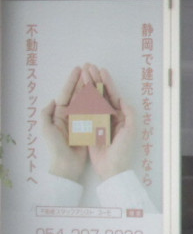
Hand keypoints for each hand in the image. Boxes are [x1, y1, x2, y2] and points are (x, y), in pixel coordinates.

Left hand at [41, 66, 89, 182]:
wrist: (67, 165)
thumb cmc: (56, 148)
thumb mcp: (46, 130)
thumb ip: (46, 113)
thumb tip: (54, 99)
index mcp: (59, 113)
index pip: (67, 93)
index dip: (73, 80)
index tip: (79, 69)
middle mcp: (71, 114)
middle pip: (78, 93)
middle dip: (84, 80)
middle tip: (90, 67)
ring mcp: (81, 120)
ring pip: (88, 99)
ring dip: (92, 87)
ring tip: (98, 75)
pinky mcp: (91, 126)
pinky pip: (96, 110)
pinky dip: (100, 100)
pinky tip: (105, 93)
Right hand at [86, 65, 136, 180]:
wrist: (111, 168)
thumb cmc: (123, 150)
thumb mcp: (130, 131)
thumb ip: (128, 114)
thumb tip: (122, 99)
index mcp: (120, 115)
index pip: (112, 94)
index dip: (107, 82)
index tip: (101, 70)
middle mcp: (110, 115)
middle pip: (101, 93)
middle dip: (95, 79)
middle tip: (88, 66)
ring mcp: (99, 120)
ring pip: (92, 99)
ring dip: (87, 86)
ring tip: (81, 74)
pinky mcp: (89, 127)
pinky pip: (84, 110)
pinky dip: (79, 99)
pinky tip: (74, 90)